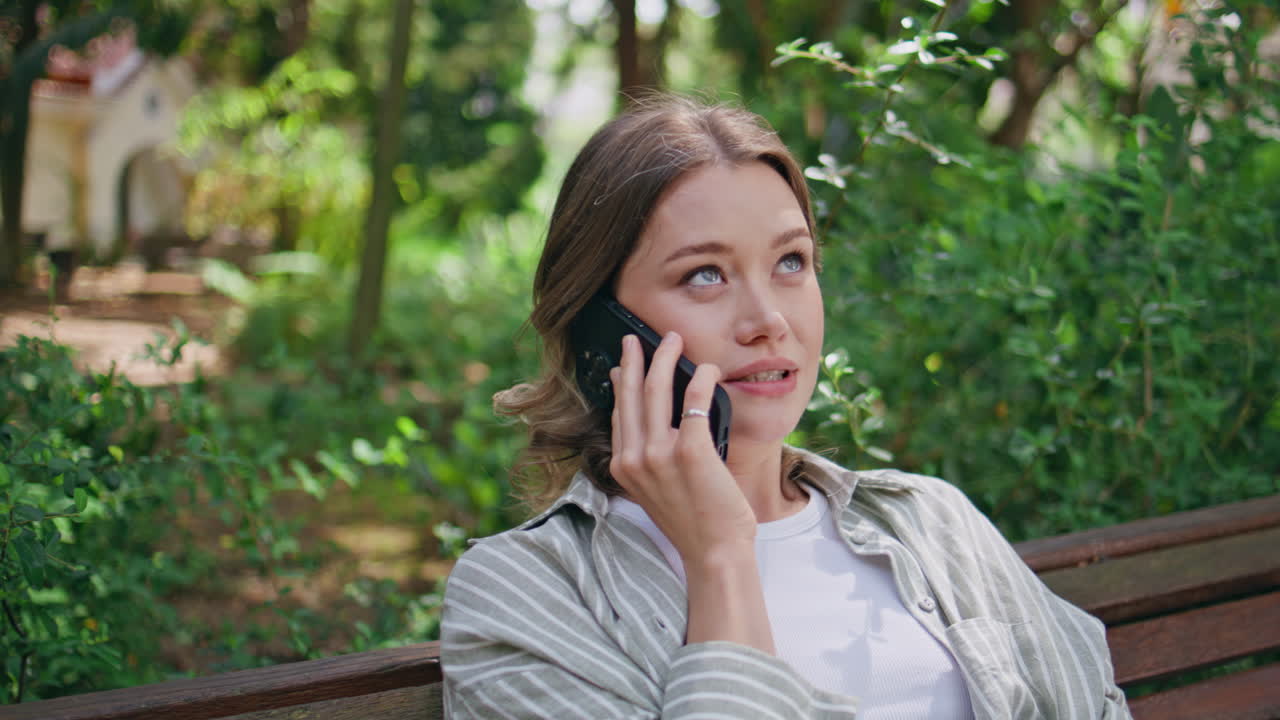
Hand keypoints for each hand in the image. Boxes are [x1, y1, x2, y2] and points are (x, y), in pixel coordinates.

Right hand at [608, 332, 756, 566]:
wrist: (714, 553)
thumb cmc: (693, 522)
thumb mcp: (657, 490)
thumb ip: (650, 459)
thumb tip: (656, 422)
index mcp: (623, 467)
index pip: (619, 413)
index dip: (622, 383)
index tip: (624, 364)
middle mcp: (635, 458)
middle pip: (632, 395)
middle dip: (635, 360)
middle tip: (639, 338)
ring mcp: (660, 454)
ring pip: (657, 391)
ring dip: (665, 359)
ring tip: (673, 341)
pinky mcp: (691, 451)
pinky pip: (694, 402)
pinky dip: (701, 380)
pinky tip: (708, 369)